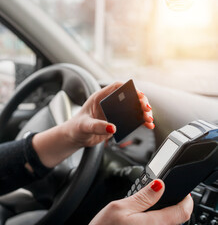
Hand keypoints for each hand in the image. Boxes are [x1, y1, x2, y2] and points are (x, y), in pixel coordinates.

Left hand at [32, 82, 154, 167]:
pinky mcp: (118, 122)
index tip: (139, 94)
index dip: (129, 88)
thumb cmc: (76, 128)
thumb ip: (96, 126)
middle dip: (140, 102)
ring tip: (149, 119)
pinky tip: (148, 125)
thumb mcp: (84, 126)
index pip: (116, 87)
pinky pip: (132, 120)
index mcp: (99, 98)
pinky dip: (141, 122)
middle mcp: (109, 103)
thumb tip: (112, 127)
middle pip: (129, 97)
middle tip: (147, 109)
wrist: (75, 137)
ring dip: (143, 112)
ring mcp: (114, 112)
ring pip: (133, 108)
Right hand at [89, 179, 193, 224]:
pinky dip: (149, 222)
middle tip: (154, 197)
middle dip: (168, 206)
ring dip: (158, 215)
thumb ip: (143, 197)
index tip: (183, 192)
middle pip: (174, 219)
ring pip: (163, 224)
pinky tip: (134, 220)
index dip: (186, 199)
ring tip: (141, 209)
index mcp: (153, 223)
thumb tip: (160, 185)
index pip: (183, 212)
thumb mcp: (119, 207)